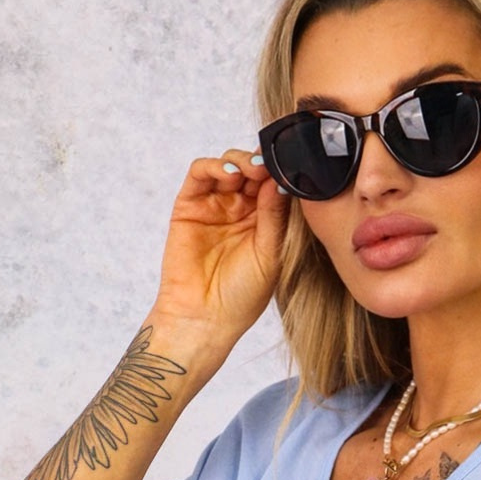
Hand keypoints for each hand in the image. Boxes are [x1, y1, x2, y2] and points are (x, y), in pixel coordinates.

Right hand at [150, 150, 291, 343]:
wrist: (205, 318)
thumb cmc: (242, 295)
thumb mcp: (269, 254)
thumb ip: (274, 216)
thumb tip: (280, 179)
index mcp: (264, 221)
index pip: (273, 185)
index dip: (281, 174)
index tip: (291, 170)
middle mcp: (240, 209)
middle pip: (252, 169)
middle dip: (262, 163)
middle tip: (270, 167)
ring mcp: (215, 204)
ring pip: (228, 165)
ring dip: (241, 161)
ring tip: (252, 171)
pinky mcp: (189, 205)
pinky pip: (200, 173)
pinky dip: (214, 166)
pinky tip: (230, 175)